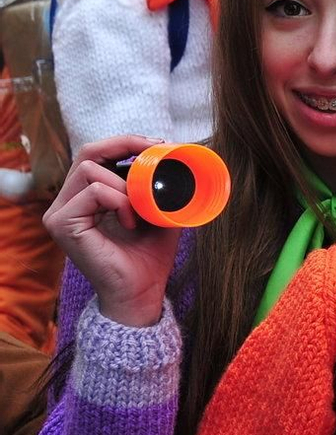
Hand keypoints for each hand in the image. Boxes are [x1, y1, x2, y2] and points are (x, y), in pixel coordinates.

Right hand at [42, 136, 181, 327]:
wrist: (142, 292)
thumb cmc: (149, 256)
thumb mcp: (159, 212)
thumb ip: (157, 187)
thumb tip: (175, 156)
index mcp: (86, 196)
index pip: (96, 154)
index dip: (124, 142)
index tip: (158, 143)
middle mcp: (68, 201)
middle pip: (87, 153)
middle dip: (123, 145)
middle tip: (155, 149)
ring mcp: (60, 213)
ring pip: (90, 170)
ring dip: (125, 185)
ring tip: (140, 210)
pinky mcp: (61, 224)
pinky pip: (94, 191)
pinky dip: (119, 202)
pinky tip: (130, 223)